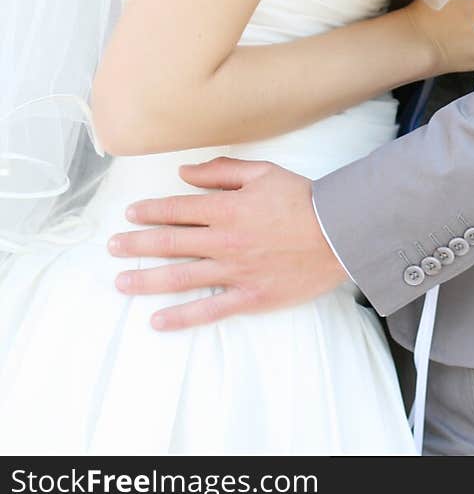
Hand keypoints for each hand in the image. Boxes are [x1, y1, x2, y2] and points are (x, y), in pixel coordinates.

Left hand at [107, 158, 347, 330]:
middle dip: (136, 244)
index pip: (177, 209)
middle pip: (170, 242)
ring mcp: (235, 272)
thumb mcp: (264, 173)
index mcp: (227, 208)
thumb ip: (222, 172)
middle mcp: (224, 241)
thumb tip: (185, 172)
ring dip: (146, 280)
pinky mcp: (250, 297)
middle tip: (112, 247)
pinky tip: (157, 322)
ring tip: (120, 282)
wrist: (339, 234)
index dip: (150, 210)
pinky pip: (209, 311)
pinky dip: (181, 317)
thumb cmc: (303, 199)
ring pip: (180, 277)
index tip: (130, 214)